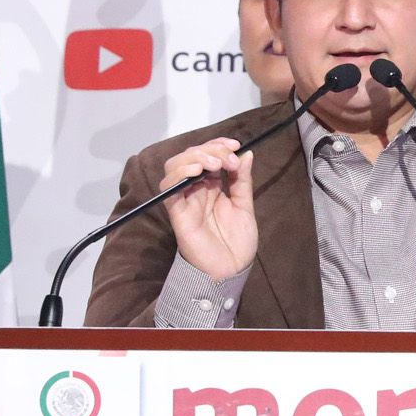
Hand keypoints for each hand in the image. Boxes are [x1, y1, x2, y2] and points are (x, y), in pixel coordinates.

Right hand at [158, 137, 258, 280]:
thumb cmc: (237, 243)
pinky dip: (179, 174)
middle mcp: (196, 190)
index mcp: (212, 186)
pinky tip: (196, 172)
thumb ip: (242, 180)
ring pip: (175, 166)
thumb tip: (247, 154)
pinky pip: (168, 188)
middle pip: (191, 156)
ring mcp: (185, 199)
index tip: (235, 145)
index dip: (218, 145)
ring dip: (193, 157)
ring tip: (213, 164)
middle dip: (210, 150)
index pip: (207, 155)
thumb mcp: (245, 206)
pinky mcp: (177, 212)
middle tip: (228, 160)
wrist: (230, 270)